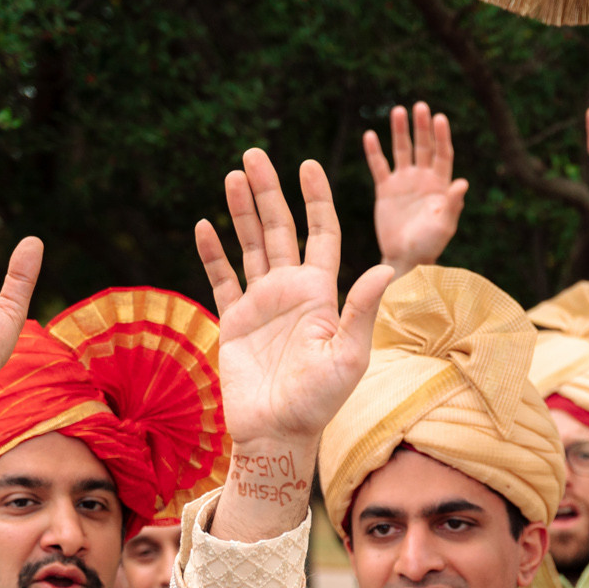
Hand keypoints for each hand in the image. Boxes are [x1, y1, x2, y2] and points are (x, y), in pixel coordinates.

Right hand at [196, 150, 389, 541]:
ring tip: (232, 174)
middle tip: (254, 154)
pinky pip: (222, 278)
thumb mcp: (350, 355)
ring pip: (252, 245)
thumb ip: (362, 310)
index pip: (322, 234)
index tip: (308, 164)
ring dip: (241, 211)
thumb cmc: (321, 401)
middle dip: (269, 191)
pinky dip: (213, 251)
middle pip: (282, 229)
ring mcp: (262, 304)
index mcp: (322, 294)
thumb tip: (382, 267)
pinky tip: (205, 224)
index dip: (316, 199)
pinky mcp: (234, 321)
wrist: (279, 432)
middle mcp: (292, 292)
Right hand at [366, 102, 466, 277]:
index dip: (442, 136)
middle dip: (421, 127)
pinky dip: (374, 151)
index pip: (442, 154)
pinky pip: (379, 166)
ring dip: (400, 131)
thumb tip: (463, 183)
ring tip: (398, 110)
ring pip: (402, 150)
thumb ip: (452, 204)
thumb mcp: (444, 225)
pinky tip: (370, 135)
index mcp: (439, 185)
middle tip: (419, 106)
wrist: (405, 258)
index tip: (440, 118)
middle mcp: (422, 179)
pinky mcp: (385, 190)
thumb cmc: (430, 244)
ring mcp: (404, 183)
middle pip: (423, 146)